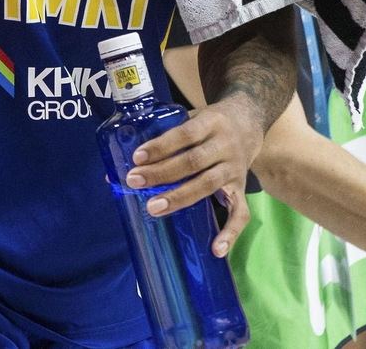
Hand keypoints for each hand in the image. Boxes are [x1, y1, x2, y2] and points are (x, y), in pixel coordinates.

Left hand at [124, 97, 263, 256]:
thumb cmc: (208, 122)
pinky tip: (216, 249)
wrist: (250, 120)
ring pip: (208, 184)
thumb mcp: (190, 117)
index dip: (161, 146)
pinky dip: (230, 232)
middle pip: (193, 161)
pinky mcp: (242, 187)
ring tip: (154, 208)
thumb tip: (115, 169)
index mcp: (210, 122)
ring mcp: (234, 168)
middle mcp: (225, 145)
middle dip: (162, 173)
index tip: (137, 157)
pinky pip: (240, 212)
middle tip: (135, 182)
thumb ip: (160, 137)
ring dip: (179, 197)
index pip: (185, 134)